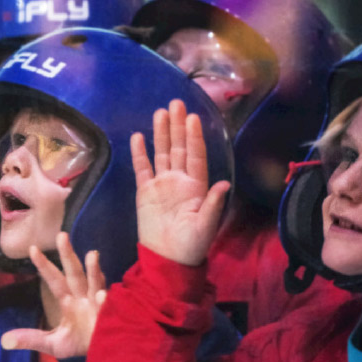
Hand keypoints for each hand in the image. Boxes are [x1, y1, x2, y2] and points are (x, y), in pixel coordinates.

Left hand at [0, 232, 105, 358]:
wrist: (106, 354)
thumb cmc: (81, 343)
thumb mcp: (53, 344)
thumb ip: (31, 339)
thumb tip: (4, 341)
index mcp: (69, 300)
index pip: (54, 280)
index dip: (44, 266)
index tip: (32, 249)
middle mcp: (84, 297)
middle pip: (75, 273)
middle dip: (68, 255)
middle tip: (61, 235)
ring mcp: (99, 304)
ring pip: (95, 283)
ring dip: (94, 270)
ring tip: (92, 254)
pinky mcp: (111, 315)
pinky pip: (108, 307)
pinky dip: (105, 301)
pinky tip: (101, 296)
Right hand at [132, 100, 229, 265]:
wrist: (167, 258)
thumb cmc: (191, 244)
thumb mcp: (205, 226)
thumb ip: (213, 204)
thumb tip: (223, 184)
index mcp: (197, 186)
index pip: (195, 155)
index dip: (194, 137)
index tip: (193, 117)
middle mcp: (180, 180)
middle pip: (178, 148)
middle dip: (177, 126)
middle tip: (176, 103)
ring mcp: (162, 184)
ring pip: (161, 153)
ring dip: (160, 133)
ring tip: (160, 112)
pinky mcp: (145, 192)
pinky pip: (142, 168)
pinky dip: (140, 153)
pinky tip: (138, 137)